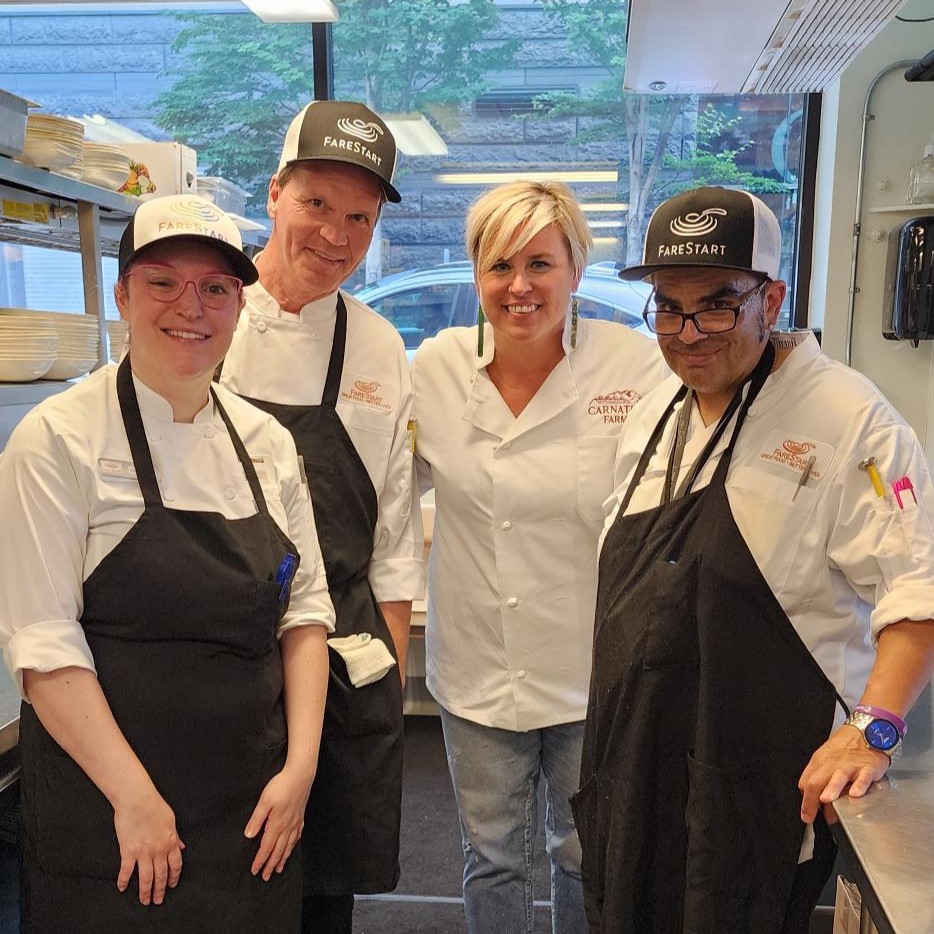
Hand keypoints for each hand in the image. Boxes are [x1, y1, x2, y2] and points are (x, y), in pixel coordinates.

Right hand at [113, 789, 184, 904]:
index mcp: (170, 842)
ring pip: (146, 878)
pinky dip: (124, 881)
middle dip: (160, 890)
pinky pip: (127, 871)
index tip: (171, 885)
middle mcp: (158, 850)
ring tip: (144, 901)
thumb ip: (175, 836)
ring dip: (145, 891)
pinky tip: (122, 888)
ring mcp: (143, 852)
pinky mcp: (128, 852)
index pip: (175, 865)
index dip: (173, 877)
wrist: (138, 800)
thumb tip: (182, 847)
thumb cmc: (155, 806)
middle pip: (161, 875)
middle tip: (158, 900)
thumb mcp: (171, 820)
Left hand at [244, 765, 313, 880]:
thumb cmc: (281, 786)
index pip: (266, 848)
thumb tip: (249, 836)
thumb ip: (257, 819)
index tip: (255, 871)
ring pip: (288, 846)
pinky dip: (293, 845)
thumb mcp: (264, 801)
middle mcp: (287, 827)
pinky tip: (292, 847)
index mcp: (276, 824)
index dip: (260, 861)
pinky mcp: (300, 816)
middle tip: (266, 877)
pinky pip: (297, 836)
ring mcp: (295, 822)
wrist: (301, 775)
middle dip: (271, 865)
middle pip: (278, 851)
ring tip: (278, 869)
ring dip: (282, 859)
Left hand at [798, 724, 890, 822]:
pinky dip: (859, 786)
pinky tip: (855, 794)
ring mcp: (850, 766)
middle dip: (811, 800)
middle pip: (817, 781)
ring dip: (831, 789)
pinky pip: (863, 777)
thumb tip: (816, 800)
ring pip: (837, 777)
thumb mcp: (827, 758)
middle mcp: (832, 765)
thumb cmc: (846, 747)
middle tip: (809, 816)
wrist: (867, 731)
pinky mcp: (867, 768)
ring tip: (825, 800)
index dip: (806, 800)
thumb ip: (821, 778)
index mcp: (820, 763)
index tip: (807, 814)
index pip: (807, 783)